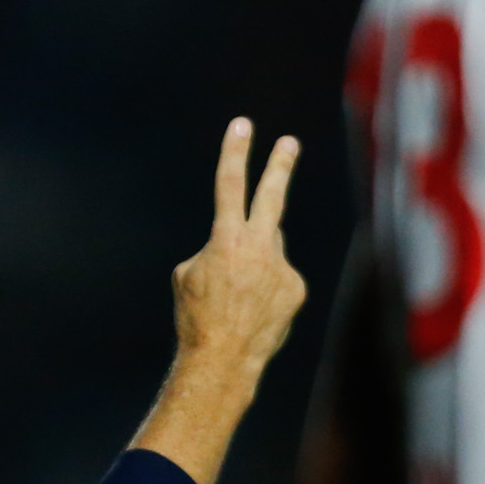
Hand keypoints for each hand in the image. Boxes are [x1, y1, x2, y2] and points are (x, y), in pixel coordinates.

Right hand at [173, 118, 307, 374]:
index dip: (235, 152)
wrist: (223, 358)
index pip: (230, 184)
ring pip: (269, 248)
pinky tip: (252, 310)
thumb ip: (219, 248)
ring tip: (237, 293)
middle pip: (272, 196)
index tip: (242, 124)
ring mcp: (282, 267)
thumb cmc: (196, 316)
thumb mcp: (188, 274)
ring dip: (254, 262)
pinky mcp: (296, 288)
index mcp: (226, 238)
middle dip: (280, 167)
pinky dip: (265, 288)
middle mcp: (259, 247)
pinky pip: (278, 277)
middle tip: (290, 143)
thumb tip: (244, 245)